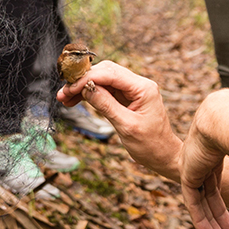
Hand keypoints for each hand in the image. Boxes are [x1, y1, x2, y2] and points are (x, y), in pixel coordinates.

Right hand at [57, 61, 180, 177]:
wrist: (164, 156)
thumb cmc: (151, 145)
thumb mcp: (126, 126)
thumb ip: (106, 105)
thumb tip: (86, 89)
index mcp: (143, 88)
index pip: (110, 74)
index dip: (87, 78)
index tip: (70, 87)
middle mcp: (138, 84)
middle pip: (105, 71)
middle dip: (82, 80)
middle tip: (64, 92)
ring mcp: (132, 90)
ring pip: (102, 79)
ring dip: (83, 86)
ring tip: (65, 98)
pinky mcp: (127, 98)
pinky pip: (105, 90)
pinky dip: (90, 94)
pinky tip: (76, 100)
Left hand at [180, 108, 228, 228]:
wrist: (225, 118)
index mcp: (214, 154)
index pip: (214, 184)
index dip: (221, 203)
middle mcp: (200, 161)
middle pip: (208, 194)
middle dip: (217, 216)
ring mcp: (192, 166)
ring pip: (200, 201)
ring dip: (209, 222)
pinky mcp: (187, 173)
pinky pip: (192, 201)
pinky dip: (199, 219)